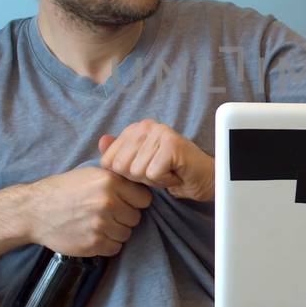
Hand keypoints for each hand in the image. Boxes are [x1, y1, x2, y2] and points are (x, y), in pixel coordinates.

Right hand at [25, 167, 152, 256]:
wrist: (34, 211)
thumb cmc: (62, 190)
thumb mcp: (89, 173)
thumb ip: (115, 172)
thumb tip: (139, 169)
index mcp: (109, 181)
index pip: (144, 198)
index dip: (134, 201)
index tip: (123, 202)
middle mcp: (108, 202)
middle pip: (136, 217)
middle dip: (124, 217)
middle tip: (106, 214)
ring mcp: (101, 225)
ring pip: (126, 234)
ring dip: (115, 231)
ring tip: (97, 223)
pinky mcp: (93, 244)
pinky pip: (115, 248)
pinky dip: (106, 244)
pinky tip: (93, 234)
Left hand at [97, 119, 215, 201]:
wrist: (204, 178)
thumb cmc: (173, 172)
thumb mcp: (140, 165)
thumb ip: (120, 153)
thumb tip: (102, 141)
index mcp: (135, 128)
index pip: (109, 160)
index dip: (126, 174)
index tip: (146, 170)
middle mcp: (146, 125)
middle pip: (121, 166)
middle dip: (139, 178)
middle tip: (159, 172)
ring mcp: (160, 132)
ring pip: (137, 171)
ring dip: (153, 180)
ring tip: (168, 172)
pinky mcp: (171, 144)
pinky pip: (152, 174)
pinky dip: (164, 181)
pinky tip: (175, 174)